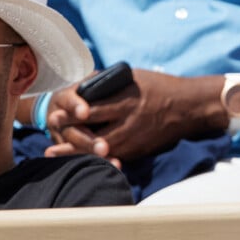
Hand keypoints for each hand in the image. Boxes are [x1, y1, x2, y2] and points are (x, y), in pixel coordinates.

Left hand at [45, 70, 197, 164]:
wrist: (191, 108)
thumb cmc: (160, 87)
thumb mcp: (133, 78)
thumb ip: (109, 84)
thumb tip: (84, 84)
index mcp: (126, 101)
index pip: (93, 109)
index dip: (72, 113)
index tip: (54, 113)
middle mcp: (128, 122)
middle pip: (93, 131)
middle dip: (69, 133)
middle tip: (49, 131)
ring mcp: (133, 139)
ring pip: (99, 149)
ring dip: (74, 151)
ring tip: (52, 151)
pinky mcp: (137, 151)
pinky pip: (112, 157)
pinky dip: (92, 159)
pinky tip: (76, 161)